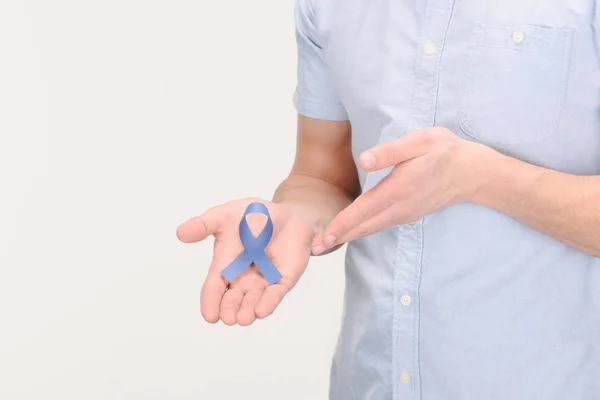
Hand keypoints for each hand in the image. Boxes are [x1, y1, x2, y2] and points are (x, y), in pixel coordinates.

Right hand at [177, 198, 315, 325]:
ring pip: (253, 301)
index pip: (214, 287)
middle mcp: (242, 278)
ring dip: (248, 311)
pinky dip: (269, 302)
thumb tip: (180, 233)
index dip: (210, 302)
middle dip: (229, 309)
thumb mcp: (225, 216)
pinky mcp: (283, 279)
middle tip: (228, 318)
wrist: (285, 214)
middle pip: (232, 300)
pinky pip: (275, 294)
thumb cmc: (252, 215)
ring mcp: (263, 281)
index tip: (210, 316)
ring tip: (244, 319)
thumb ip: (205, 225)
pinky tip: (261, 311)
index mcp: (225, 265)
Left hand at [311, 128, 486, 251]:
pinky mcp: (409, 214)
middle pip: (364, 227)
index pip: (363, 211)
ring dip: (349, 236)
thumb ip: (389, 152)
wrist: (472, 172)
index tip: (322, 238)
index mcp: (398, 189)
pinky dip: (363, 231)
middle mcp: (400, 207)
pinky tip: (353, 232)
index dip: (341, 225)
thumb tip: (363, 161)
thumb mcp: (418, 142)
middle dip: (338, 237)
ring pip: (372, 228)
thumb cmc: (443, 151)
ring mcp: (406, 214)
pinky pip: (381, 226)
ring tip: (327, 243)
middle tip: (314, 249)